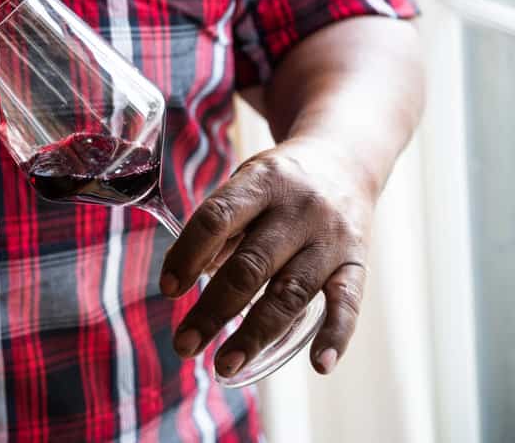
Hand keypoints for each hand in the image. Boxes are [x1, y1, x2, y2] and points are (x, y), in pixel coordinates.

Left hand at [159, 136, 373, 377]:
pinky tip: (318, 365)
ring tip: (225, 366)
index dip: (188, 255)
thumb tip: (183, 280)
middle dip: (213, 311)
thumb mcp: (245, 185)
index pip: (217, 219)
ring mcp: (330, 237)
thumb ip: (218, 228)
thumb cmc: (278, 183)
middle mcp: (298, 209)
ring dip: (256, 335)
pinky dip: (336, 336)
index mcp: (262, 181)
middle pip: (251, 266)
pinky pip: (348, 303)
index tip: (168, 291)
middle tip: (184, 346)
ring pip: (291, 292)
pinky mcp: (357, 262)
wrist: (345, 160)